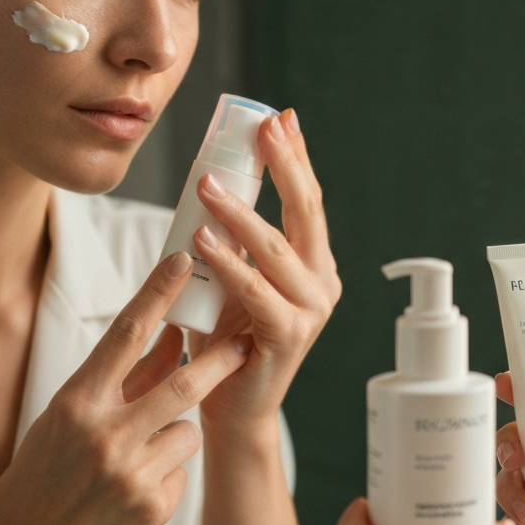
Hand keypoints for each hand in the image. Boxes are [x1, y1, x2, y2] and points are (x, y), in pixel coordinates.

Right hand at [0, 251, 250, 524]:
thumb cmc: (42, 476)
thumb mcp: (69, 418)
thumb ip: (123, 380)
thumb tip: (171, 335)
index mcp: (77, 401)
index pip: (124, 334)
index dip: (156, 293)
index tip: (183, 260)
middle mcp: (104, 434)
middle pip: (181, 382)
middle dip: (218, 361)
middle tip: (243, 344)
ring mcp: (129, 474)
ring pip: (188, 432)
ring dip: (176, 435)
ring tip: (138, 459)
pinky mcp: (152, 510)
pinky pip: (182, 474)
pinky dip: (167, 476)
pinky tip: (132, 496)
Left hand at [190, 108, 340, 436]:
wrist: (232, 405)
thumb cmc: (228, 337)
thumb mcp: (234, 276)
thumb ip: (234, 239)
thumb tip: (213, 182)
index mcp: (314, 264)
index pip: (308, 201)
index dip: (296, 157)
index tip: (280, 118)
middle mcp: (322, 282)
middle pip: (307, 212)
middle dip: (285, 165)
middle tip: (260, 129)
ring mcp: (311, 310)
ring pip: (277, 249)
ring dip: (240, 213)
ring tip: (205, 186)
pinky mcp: (289, 336)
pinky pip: (256, 291)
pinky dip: (229, 264)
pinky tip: (202, 241)